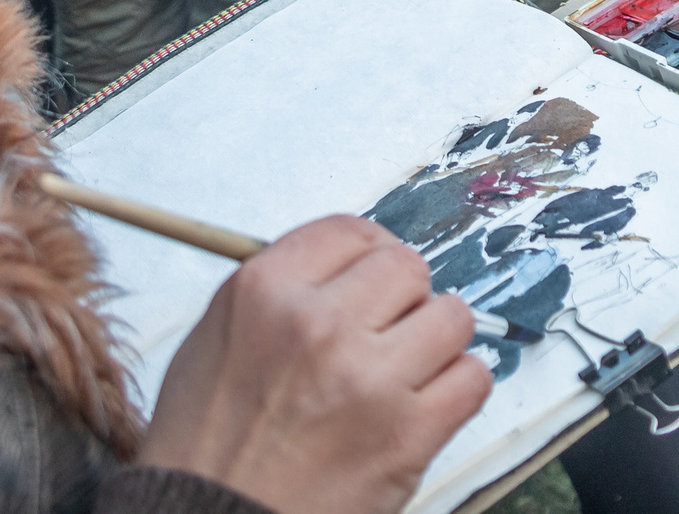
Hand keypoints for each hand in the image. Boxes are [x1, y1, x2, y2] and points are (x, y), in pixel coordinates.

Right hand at [139, 216, 490, 513]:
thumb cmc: (205, 447)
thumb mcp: (214, 341)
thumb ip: (280, 294)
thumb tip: (344, 269)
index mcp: (264, 291)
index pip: (351, 231)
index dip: (370, 253)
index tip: (375, 276)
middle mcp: (317, 324)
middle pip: (407, 266)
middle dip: (404, 297)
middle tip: (389, 330)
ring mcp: (366, 379)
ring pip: (451, 317)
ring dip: (438, 341)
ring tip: (408, 369)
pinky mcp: (406, 435)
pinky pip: (472, 378)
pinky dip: (459, 388)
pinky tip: (427, 403)